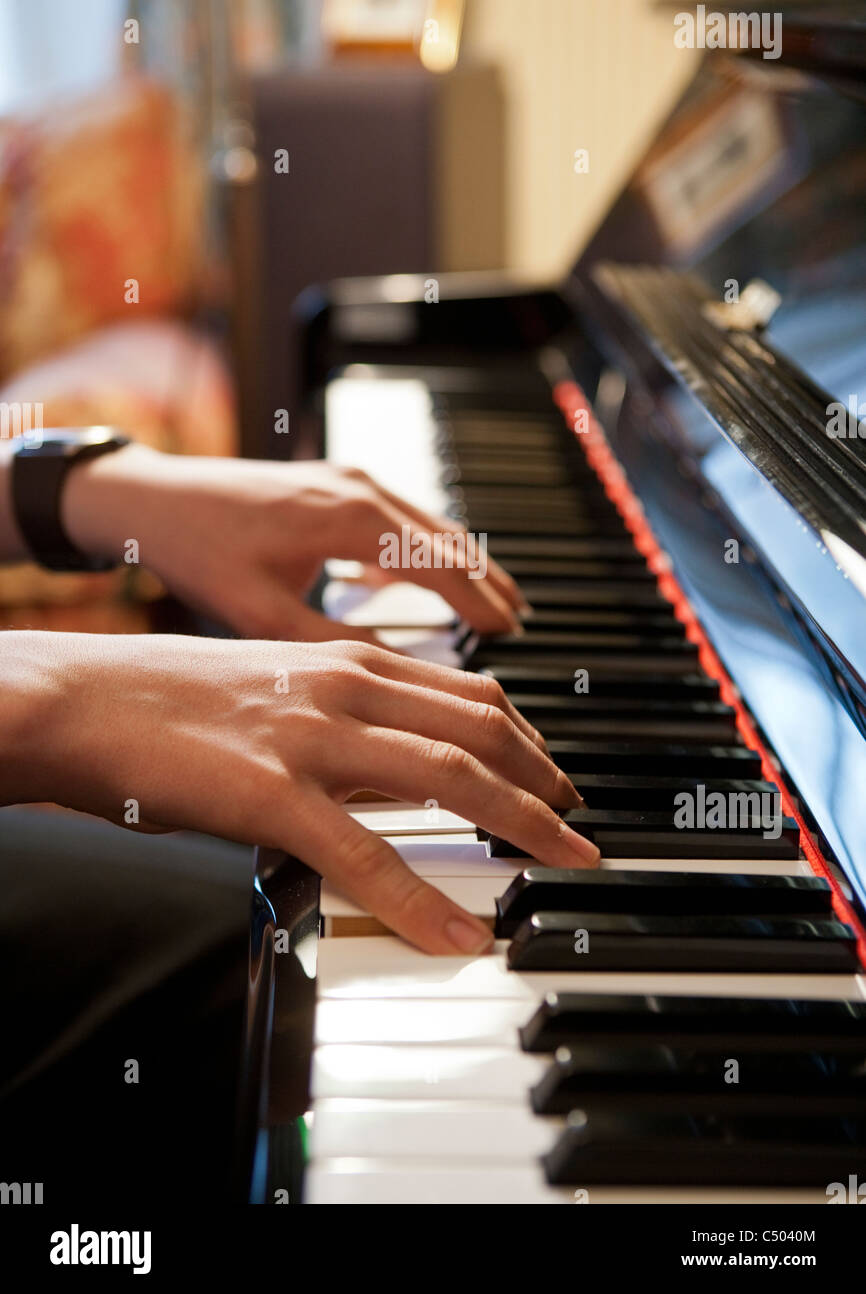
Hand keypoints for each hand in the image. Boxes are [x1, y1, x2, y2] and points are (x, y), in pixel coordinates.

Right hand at [6, 632, 597, 953]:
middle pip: (481, 730)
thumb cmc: (168, 698)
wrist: (84, 698)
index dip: (526, 738)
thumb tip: (389, 761)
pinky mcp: (273, 792)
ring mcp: (314, 736)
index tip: (553, 774)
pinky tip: (458, 935)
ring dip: (521, 825)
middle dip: (545, 781)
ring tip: (563, 863)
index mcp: (346, 663)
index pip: (469, 694)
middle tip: (578, 825)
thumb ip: (340, 716)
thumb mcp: (274, 687)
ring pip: (449, 777)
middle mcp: (345, 688)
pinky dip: (421, 900)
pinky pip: (367, 855)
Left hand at [62, 446, 527, 639]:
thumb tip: (397, 679)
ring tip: (492, 602)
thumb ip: (335, 645)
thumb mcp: (266, 613)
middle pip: (449, 538)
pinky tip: (419, 580)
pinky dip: (425, 549)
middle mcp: (359, 490)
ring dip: (462, 563)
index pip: (443, 564)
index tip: (510, 635)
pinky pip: (398, 517)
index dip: (481, 603)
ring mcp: (347, 480)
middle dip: (488, 581)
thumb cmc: (199, 551)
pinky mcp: (332, 483)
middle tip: (520, 624)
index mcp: (352, 518)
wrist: (151, 497)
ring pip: (429, 525)